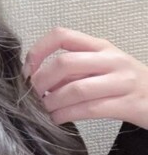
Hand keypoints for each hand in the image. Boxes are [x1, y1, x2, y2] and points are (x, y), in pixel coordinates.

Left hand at [22, 26, 147, 129]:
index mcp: (100, 46)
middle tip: (32, 95)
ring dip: (52, 102)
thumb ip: (74, 70)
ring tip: (44, 110)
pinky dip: (65, 115)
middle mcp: (111, 60)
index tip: (27, 70)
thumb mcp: (102, 68)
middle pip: (65, 63)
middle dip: (41, 81)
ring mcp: (121, 81)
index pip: (62, 35)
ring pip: (75, 89)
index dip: (38, 50)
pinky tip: (57, 119)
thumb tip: (37, 79)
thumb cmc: (125, 84)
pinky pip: (88, 110)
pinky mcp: (128, 104)